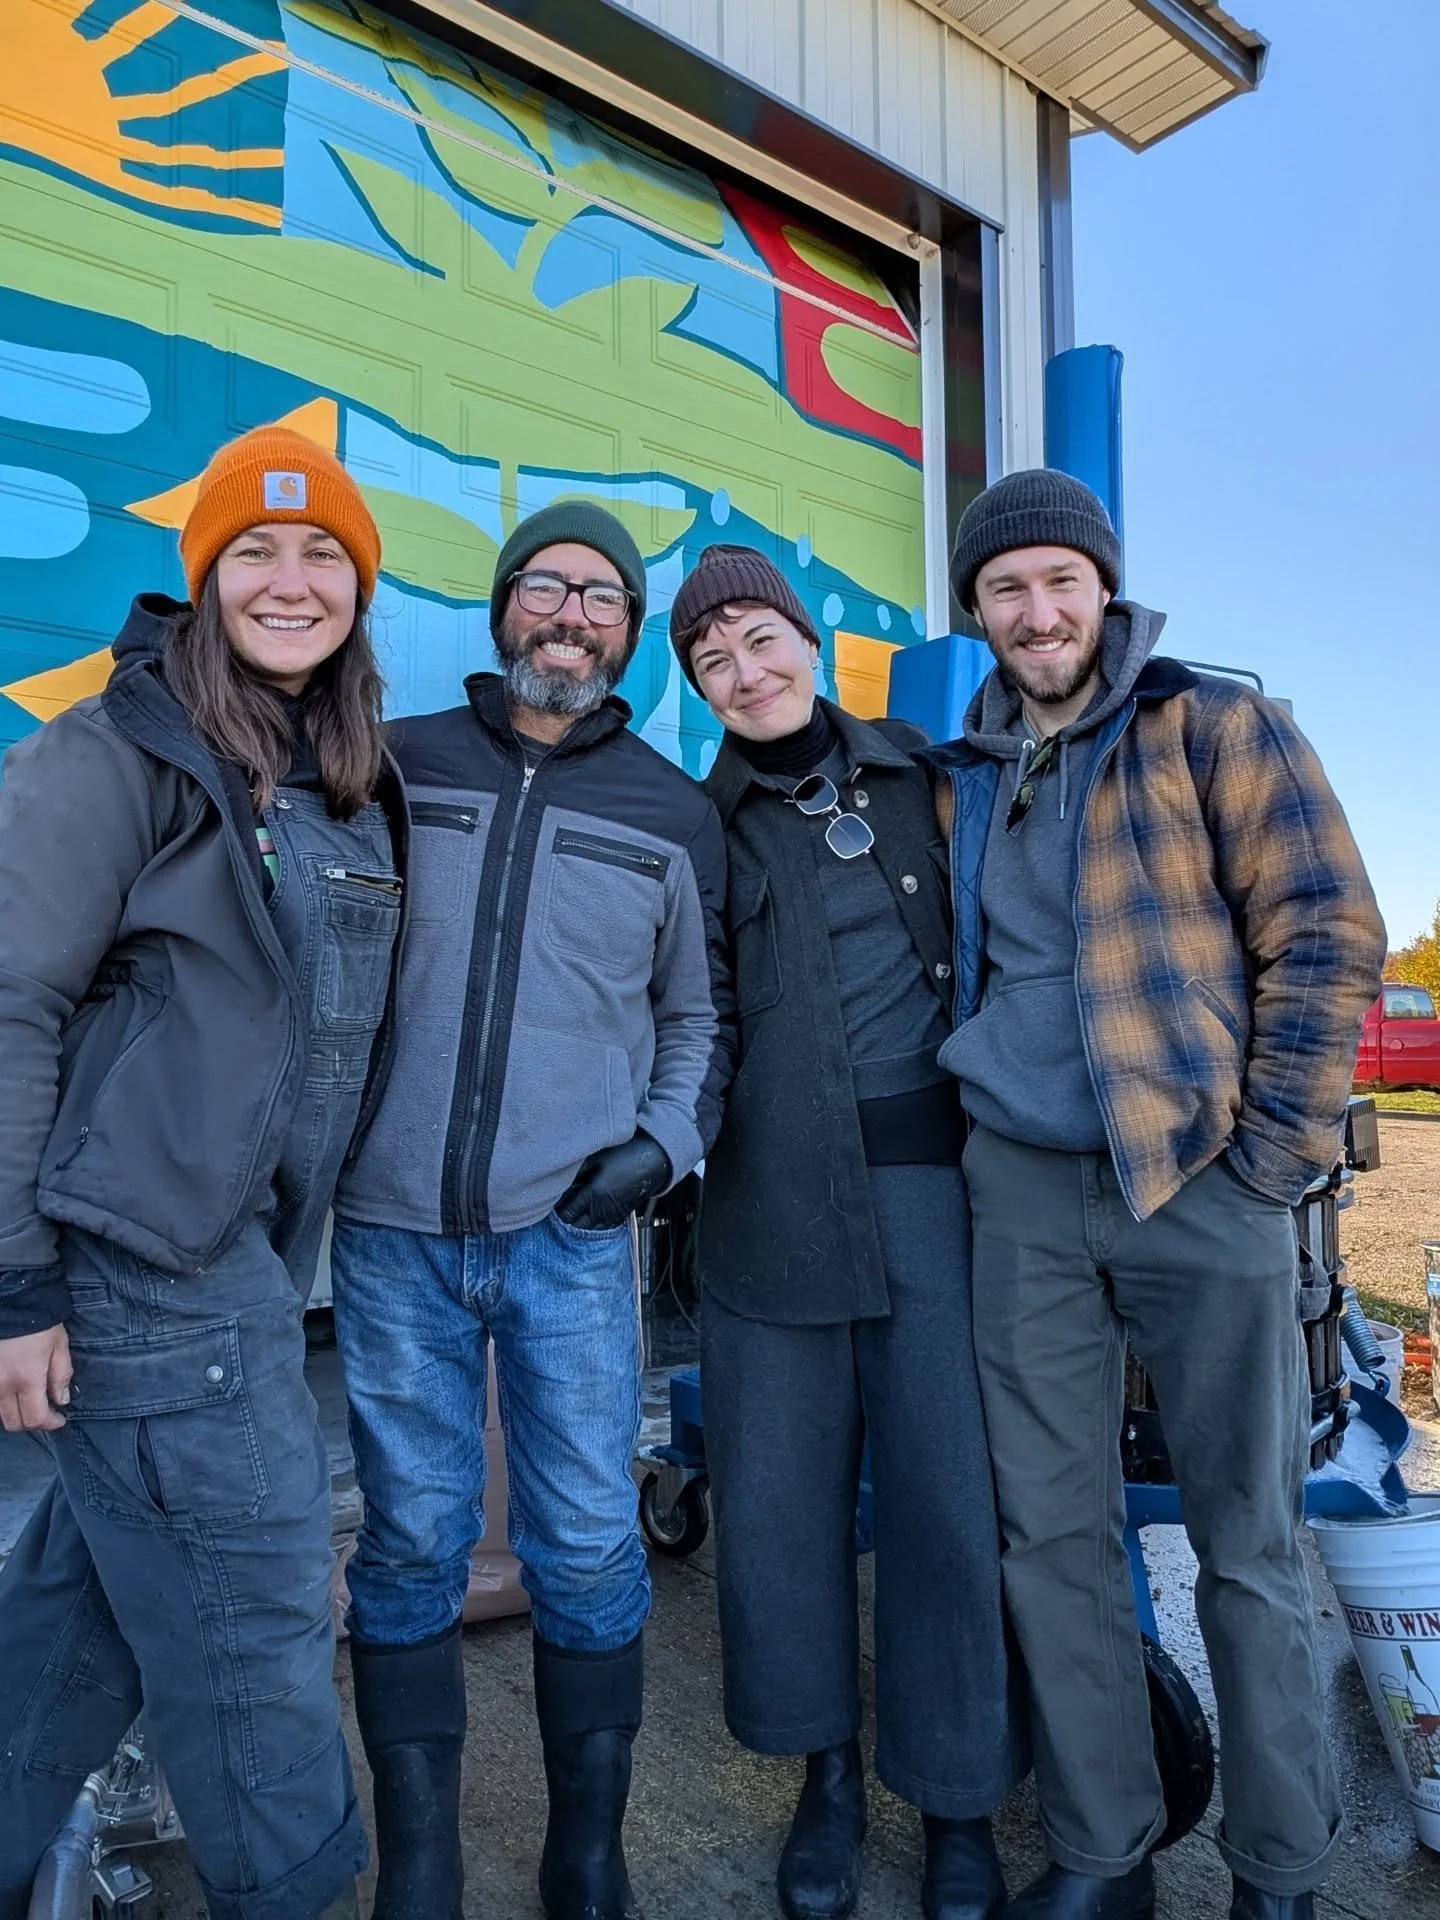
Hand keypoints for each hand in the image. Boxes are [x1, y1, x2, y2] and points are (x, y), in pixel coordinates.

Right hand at [0, 1324, 72, 1432]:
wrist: (12, 1303)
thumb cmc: (40, 1323)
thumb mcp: (59, 1346)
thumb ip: (61, 1376)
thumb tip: (62, 1400)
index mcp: (27, 1379)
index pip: (35, 1418)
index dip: (50, 1424)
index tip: (60, 1418)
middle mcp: (3, 1385)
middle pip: (14, 1423)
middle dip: (33, 1423)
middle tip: (46, 1412)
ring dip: (16, 1415)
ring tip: (30, 1402)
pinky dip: (3, 1404)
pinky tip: (14, 1394)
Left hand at [555, 1134, 671, 1230]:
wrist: (652, 1162)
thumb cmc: (624, 1155)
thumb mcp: (596, 1158)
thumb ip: (576, 1171)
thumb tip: (561, 1179)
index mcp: (592, 1195)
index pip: (567, 1214)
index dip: (558, 1210)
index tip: (555, 1201)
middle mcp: (601, 1210)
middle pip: (576, 1226)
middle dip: (568, 1219)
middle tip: (564, 1206)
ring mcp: (612, 1215)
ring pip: (590, 1229)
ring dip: (581, 1223)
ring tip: (576, 1211)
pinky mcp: (621, 1216)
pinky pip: (603, 1227)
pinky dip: (594, 1224)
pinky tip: (592, 1212)